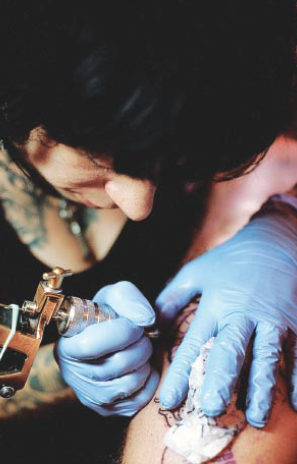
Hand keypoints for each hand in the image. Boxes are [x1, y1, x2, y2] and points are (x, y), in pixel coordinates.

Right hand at [55, 281, 158, 416]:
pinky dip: (149, 379)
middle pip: (118, 364)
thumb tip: (147, 319)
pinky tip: (141, 365)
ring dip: (146, 362)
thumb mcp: (111, 297)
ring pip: (131, 382)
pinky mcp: (109, 410)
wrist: (102, 341)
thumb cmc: (106, 317)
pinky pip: (140, 398)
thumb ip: (127, 297)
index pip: (93, 344)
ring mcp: (91, 396)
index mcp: (67, 346)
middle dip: (141, 345)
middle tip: (142, 336)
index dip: (123, 331)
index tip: (136, 324)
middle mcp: (74, 375)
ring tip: (140, 349)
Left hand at [156, 194, 296, 426]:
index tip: (167, 401)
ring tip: (256, 417)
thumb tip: (151, 327)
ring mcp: (272, 319)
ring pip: (266, 357)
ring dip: (261, 388)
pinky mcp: (295, 321)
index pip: (194, 343)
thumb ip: (172, 298)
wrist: (273, 242)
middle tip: (211, 409)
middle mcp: (242, 314)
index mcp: (215, 304)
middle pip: (231, 351)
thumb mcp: (195, 272)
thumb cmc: (229, 261)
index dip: (180, 373)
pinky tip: (296, 404)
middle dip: (220, 381)